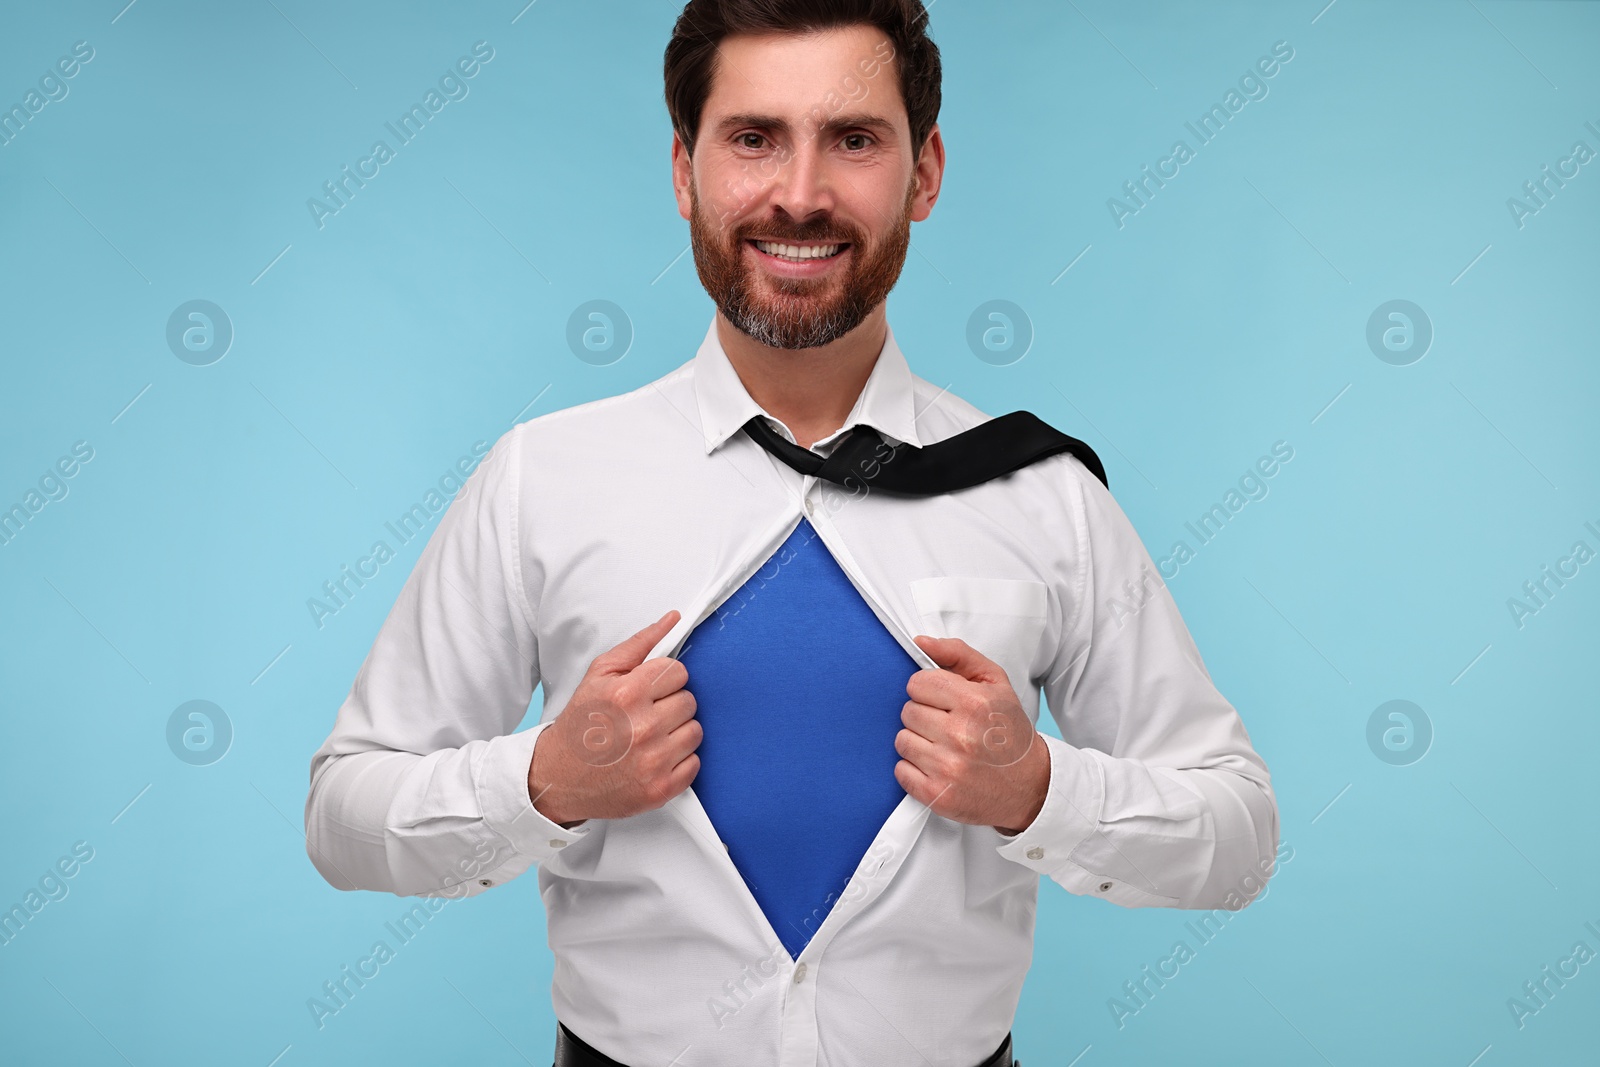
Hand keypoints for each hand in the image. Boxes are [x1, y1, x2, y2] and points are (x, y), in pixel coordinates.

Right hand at [527, 610, 700, 826]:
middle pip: (689, 701)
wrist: (558, 776)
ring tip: (651, 736)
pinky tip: (654, 757)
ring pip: (695, 731)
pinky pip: (694, 763)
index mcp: (627, 694)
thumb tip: (673, 618)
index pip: (678, 672)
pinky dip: (678, 760)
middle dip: (670, 704)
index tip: (649, 690)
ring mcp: (654, 761)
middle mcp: (643, 728)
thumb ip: (639, 644)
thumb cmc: (580, 723)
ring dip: (677, 732)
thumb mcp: (599, 675)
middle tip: (646, 714)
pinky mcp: (661, 789)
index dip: (664, 679)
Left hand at [894, 635, 1049, 834]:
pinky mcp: (938, 796)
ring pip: (902, 740)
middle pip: (908, 711)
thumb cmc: (1009, 730)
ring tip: (943, 746)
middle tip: (947, 725)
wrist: (1031, 785)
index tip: (943, 700)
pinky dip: (914, 769)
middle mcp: (961, 735)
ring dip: (918, 742)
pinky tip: (937, 767)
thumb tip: (920, 642)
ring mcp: (948, 768)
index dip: (929, 690)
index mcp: (975, 703)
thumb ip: (958, 654)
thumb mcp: (995, 683)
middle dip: (925, 715)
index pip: (918, 683)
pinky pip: (901, 771)